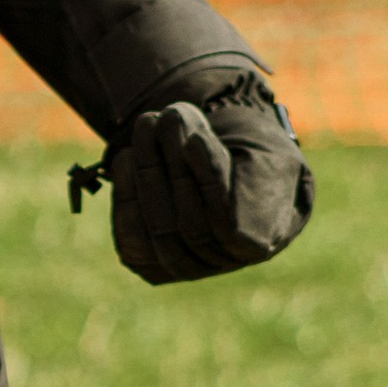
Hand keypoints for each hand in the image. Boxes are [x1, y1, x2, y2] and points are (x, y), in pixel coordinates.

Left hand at [100, 69, 313, 283]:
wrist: (229, 184)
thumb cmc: (250, 166)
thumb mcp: (261, 157)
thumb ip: (233, 161)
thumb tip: (190, 145)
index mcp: (259, 243)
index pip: (230, 220)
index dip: (210, 178)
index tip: (196, 140)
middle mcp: (222, 264)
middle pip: (191, 224)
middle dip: (175, 166)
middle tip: (168, 117)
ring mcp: (186, 269)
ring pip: (160, 229)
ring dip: (148, 172)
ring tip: (147, 125)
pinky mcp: (150, 265)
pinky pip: (132, 238)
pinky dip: (126, 195)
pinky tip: (126, 158)